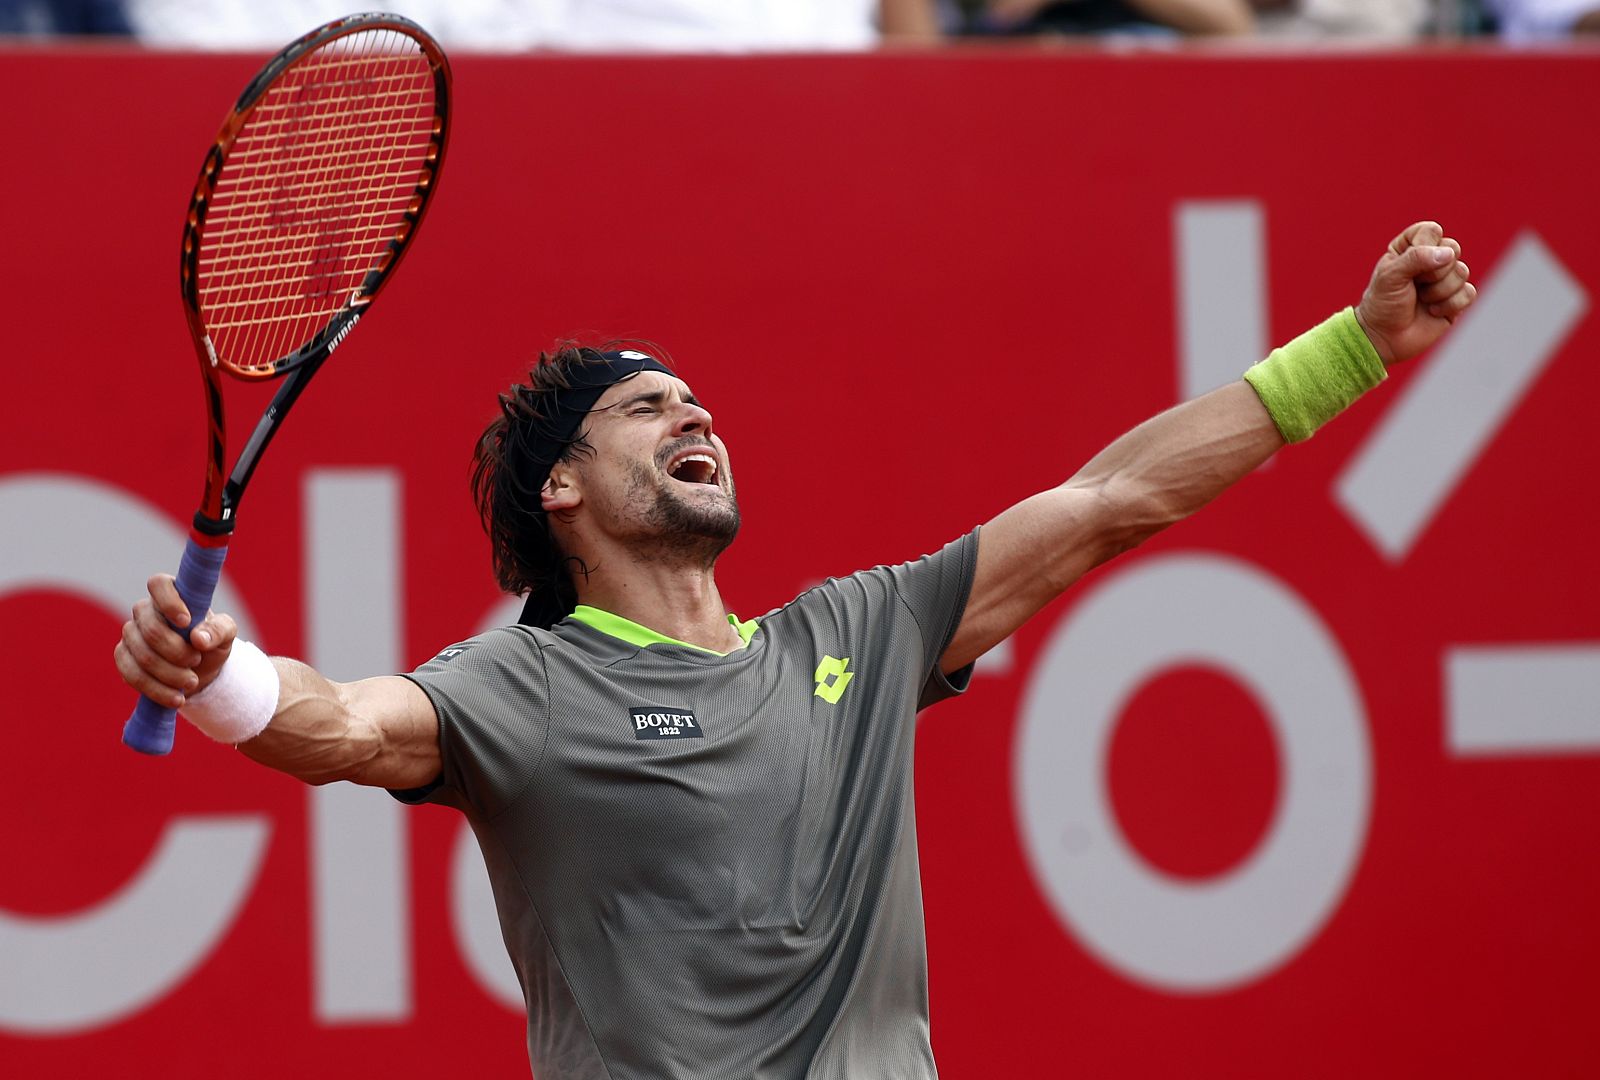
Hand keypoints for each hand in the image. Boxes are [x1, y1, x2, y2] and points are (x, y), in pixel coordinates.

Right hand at [113, 574, 237, 708]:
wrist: (200, 671)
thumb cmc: (211, 643)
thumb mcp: (225, 635)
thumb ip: (219, 630)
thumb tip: (199, 638)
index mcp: (170, 595)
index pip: (158, 584)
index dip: (168, 602)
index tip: (186, 621)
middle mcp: (145, 611)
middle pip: (150, 629)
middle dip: (176, 651)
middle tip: (196, 661)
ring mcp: (130, 635)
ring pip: (142, 656)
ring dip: (169, 674)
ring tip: (192, 682)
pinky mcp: (123, 659)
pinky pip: (131, 675)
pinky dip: (156, 690)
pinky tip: (176, 698)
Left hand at [1355, 220, 1476, 365]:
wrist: (1384, 339)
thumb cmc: (1382, 304)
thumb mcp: (1390, 276)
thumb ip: (1416, 258)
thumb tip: (1448, 254)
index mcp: (1411, 247)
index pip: (1431, 231)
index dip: (1424, 247)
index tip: (1407, 267)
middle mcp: (1430, 260)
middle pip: (1452, 249)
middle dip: (1433, 272)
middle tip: (1415, 285)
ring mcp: (1445, 280)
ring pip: (1462, 272)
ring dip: (1438, 291)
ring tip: (1421, 300)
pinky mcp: (1456, 300)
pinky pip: (1469, 293)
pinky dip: (1450, 305)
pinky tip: (1433, 312)